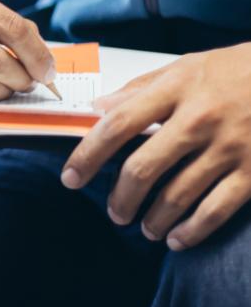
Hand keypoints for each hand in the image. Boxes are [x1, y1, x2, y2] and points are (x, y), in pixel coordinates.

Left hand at [62, 44, 250, 249]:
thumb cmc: (234, 70)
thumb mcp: (184, 67)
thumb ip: (140, 89)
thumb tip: (98, 108)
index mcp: (175, 89)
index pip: (118, 124)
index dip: (89, 154)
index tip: (71, 177)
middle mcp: (199, 118)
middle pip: (143, 167)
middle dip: (121, 197)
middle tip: (114, 212)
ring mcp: (229, 147)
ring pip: (177, 195)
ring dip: (153, 219)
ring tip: (145, 228)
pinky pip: (216, 209)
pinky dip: (192, 230)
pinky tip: (178, 239)